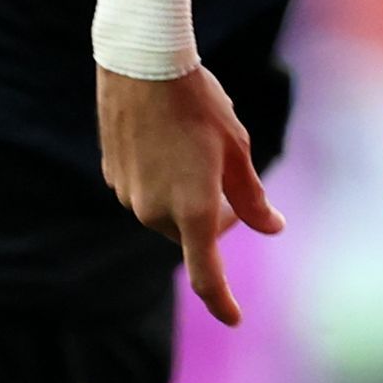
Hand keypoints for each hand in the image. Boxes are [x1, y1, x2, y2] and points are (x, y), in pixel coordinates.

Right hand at [96, 60, 283, 324]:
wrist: (141, 64)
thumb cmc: (199, 103)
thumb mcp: (237, 149)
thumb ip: (252, 198)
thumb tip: (271, 228)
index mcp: (193, 211)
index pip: (207, 275)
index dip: (222, 302)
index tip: (235, 319)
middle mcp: (155, 212)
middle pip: (189, 236)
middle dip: (212, 222)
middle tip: (228, 187)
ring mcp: (128, 195)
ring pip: (164, 214)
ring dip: (183, 199)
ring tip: (193, 149)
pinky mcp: (112, 176)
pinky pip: (142, 192)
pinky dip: (160, 181)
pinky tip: (166, 142)